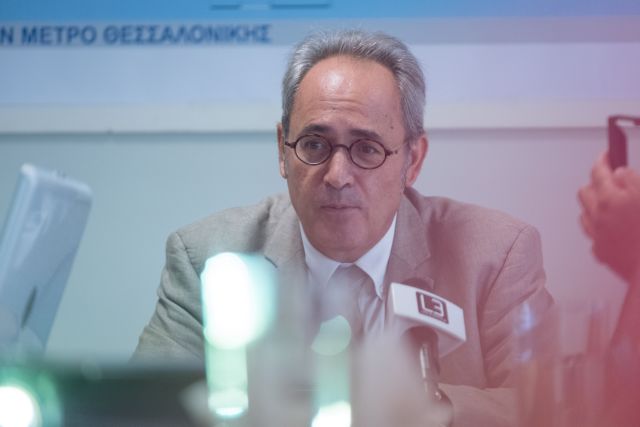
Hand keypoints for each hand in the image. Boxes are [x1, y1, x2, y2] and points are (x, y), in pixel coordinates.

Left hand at [578, 152, 639, 284]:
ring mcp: (597, 235)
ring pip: (585, 212)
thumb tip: (619, 173)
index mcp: (610, 199)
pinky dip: (598, 225)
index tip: (607, 154)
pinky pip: (593, 233)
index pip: (599, 171)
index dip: (603, 159)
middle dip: (595, 182)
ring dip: (594, 203)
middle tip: (611, 179)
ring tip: (611, 201)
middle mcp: (598, 216)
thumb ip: (632, 180)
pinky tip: (611, 225)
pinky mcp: (601, 251)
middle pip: (585, 191)